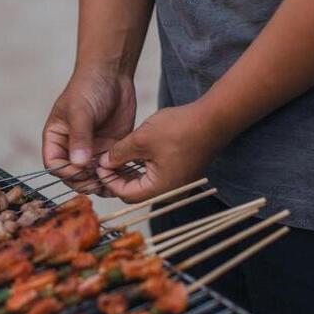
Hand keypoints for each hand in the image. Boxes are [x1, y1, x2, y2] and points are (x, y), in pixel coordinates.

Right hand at [42, 67, 136, 192]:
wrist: (113, 74)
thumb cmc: (88, 87)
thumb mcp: (80, 111)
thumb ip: (79, 138)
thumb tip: (79, 164)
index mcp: (56, 138)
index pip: (54, 165)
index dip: (66, 172)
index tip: (81, 170)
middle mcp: (71, 148)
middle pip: (73, 175)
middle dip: (84, 181)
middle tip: (98, 181)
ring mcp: (91, 150)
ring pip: (92, 176)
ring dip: (100, 182)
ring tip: (112, 182)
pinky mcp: (109, 149)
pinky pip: (110, 169)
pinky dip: (116, 176)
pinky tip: (124, 177)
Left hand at [96, 101, 226, 202]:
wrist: (214, 119)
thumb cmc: (180, 129)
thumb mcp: (141, 139)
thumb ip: (119, 154)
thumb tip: (104, 163)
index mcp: (160, 189)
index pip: (125, 194)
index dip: (109, 181)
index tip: (99, 166)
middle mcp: (170, 192)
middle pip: (135, 192)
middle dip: (118, 178)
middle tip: (105, 163)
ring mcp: (178, 184)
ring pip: (146, 184)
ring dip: (130, 172)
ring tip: (116, 157)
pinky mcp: (182, 174)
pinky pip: (157, 177)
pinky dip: (143, 168)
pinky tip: (133, 154)